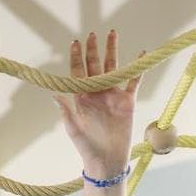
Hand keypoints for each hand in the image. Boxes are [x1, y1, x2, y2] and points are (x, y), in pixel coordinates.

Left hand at [54, 30, 140, 178]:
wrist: (106, 161)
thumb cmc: (86, 147)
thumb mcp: (73, 129)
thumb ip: (66, 112)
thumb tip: (54, 95)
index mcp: (82, 98)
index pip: (78, 73)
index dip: (77, 58)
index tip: (75, 43)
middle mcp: (97, 93)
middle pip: (95, 66)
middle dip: (93, 50)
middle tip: (93, 34)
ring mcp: (112, 96)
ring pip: (113, 68)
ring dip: (112, 52)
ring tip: (113, 34)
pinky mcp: (127, 102)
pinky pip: (133, 82)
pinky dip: (138, 69)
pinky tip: (141, 55)